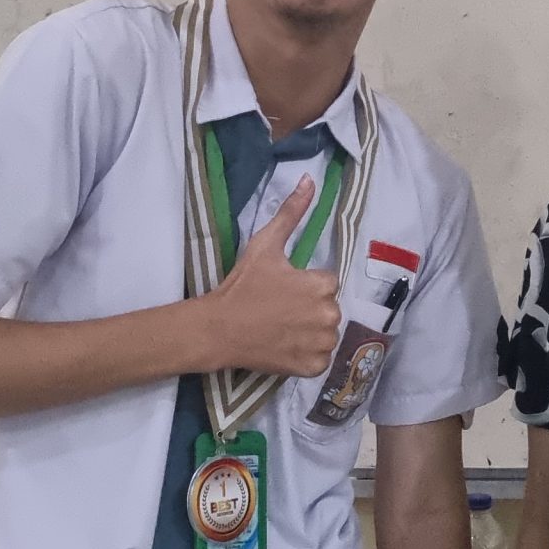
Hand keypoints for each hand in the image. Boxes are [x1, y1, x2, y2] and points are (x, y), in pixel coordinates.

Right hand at [198, 175, 342, 376]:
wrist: (219, 329)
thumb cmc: (242, 286)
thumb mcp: (265, 244)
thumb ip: (291, 213)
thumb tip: (309, 180)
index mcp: (323, 285)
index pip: (326, 283)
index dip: (305, 285)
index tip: (283, 290)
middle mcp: (329, 315)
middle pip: (328, 308)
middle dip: (310, 308)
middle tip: (279, 309)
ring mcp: (322, 344)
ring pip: (326, 334)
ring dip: (311, 332)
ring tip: (282, 328)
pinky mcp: (313, 367)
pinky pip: (320, 359)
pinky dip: (307, 355)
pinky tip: (286, 346)